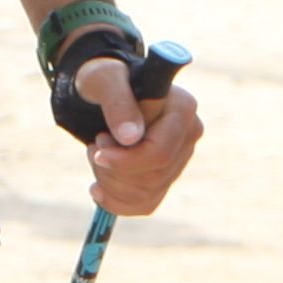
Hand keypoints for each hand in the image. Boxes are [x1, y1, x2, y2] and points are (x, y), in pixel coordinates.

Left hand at [65, 53, 205, 215]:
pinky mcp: (167, 174)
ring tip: (96, 154)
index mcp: (183, 108)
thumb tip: (130, 138)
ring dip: (109, 182)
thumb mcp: (103, 80)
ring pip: (146, 194)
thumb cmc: (105, 79)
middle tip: (94, 144)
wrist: (104, 90)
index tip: (96, 148)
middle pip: (153, 178)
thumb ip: (117, 102)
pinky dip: (117, 202)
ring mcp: (180, 157)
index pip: (160, 153)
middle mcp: (188, 134)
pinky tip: (98, 187)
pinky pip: (146, 204)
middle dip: (112, 170)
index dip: (125, 160)